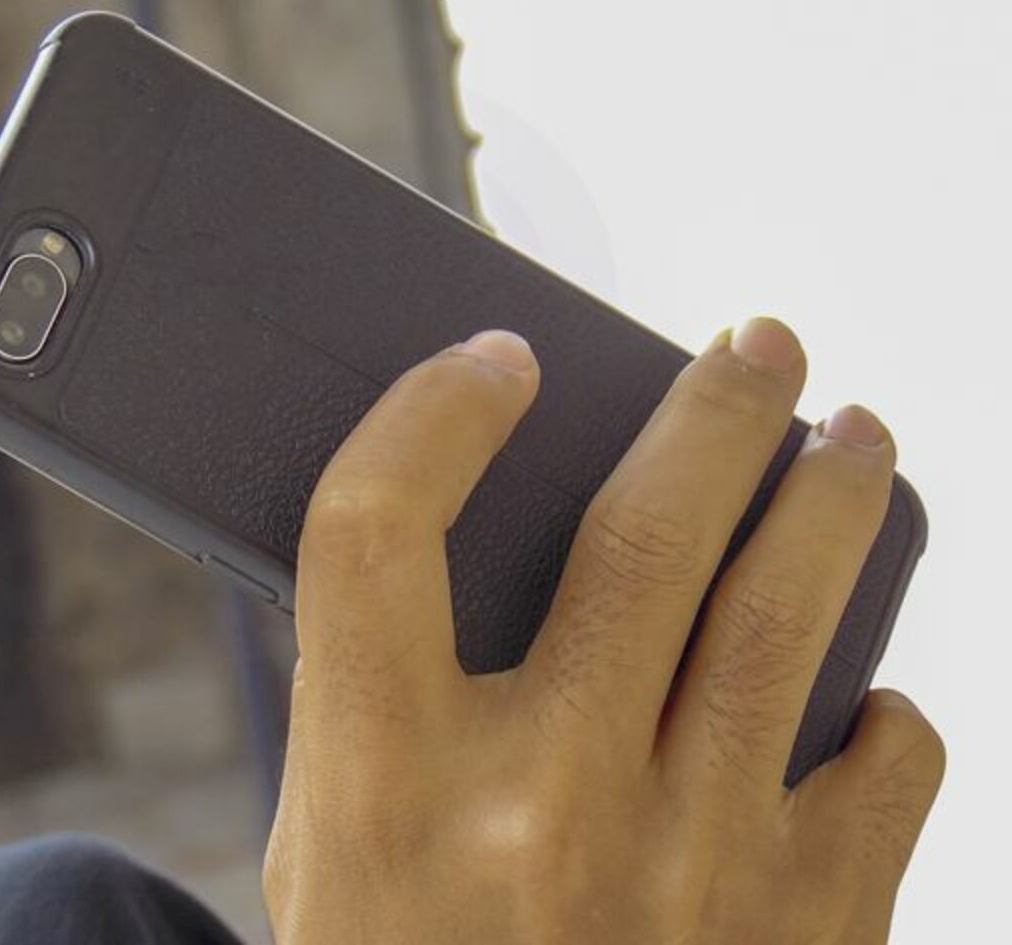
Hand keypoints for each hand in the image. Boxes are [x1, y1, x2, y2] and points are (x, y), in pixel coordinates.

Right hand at [263, 318, 944, 942]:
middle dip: (717, 411)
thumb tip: (475, 531)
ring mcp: (689, 876)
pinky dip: (886, 707)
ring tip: (856, 435)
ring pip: (786, 613)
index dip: (432, 413)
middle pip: (641, 534)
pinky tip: (864, 691)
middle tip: (759, 344)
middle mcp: (540, 817)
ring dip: (835, 496)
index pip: (376, 527)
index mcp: (385, 787)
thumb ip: (379, 695)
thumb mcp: (339, 844)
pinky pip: (890, 758)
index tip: (499, 360)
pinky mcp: (809, 933)